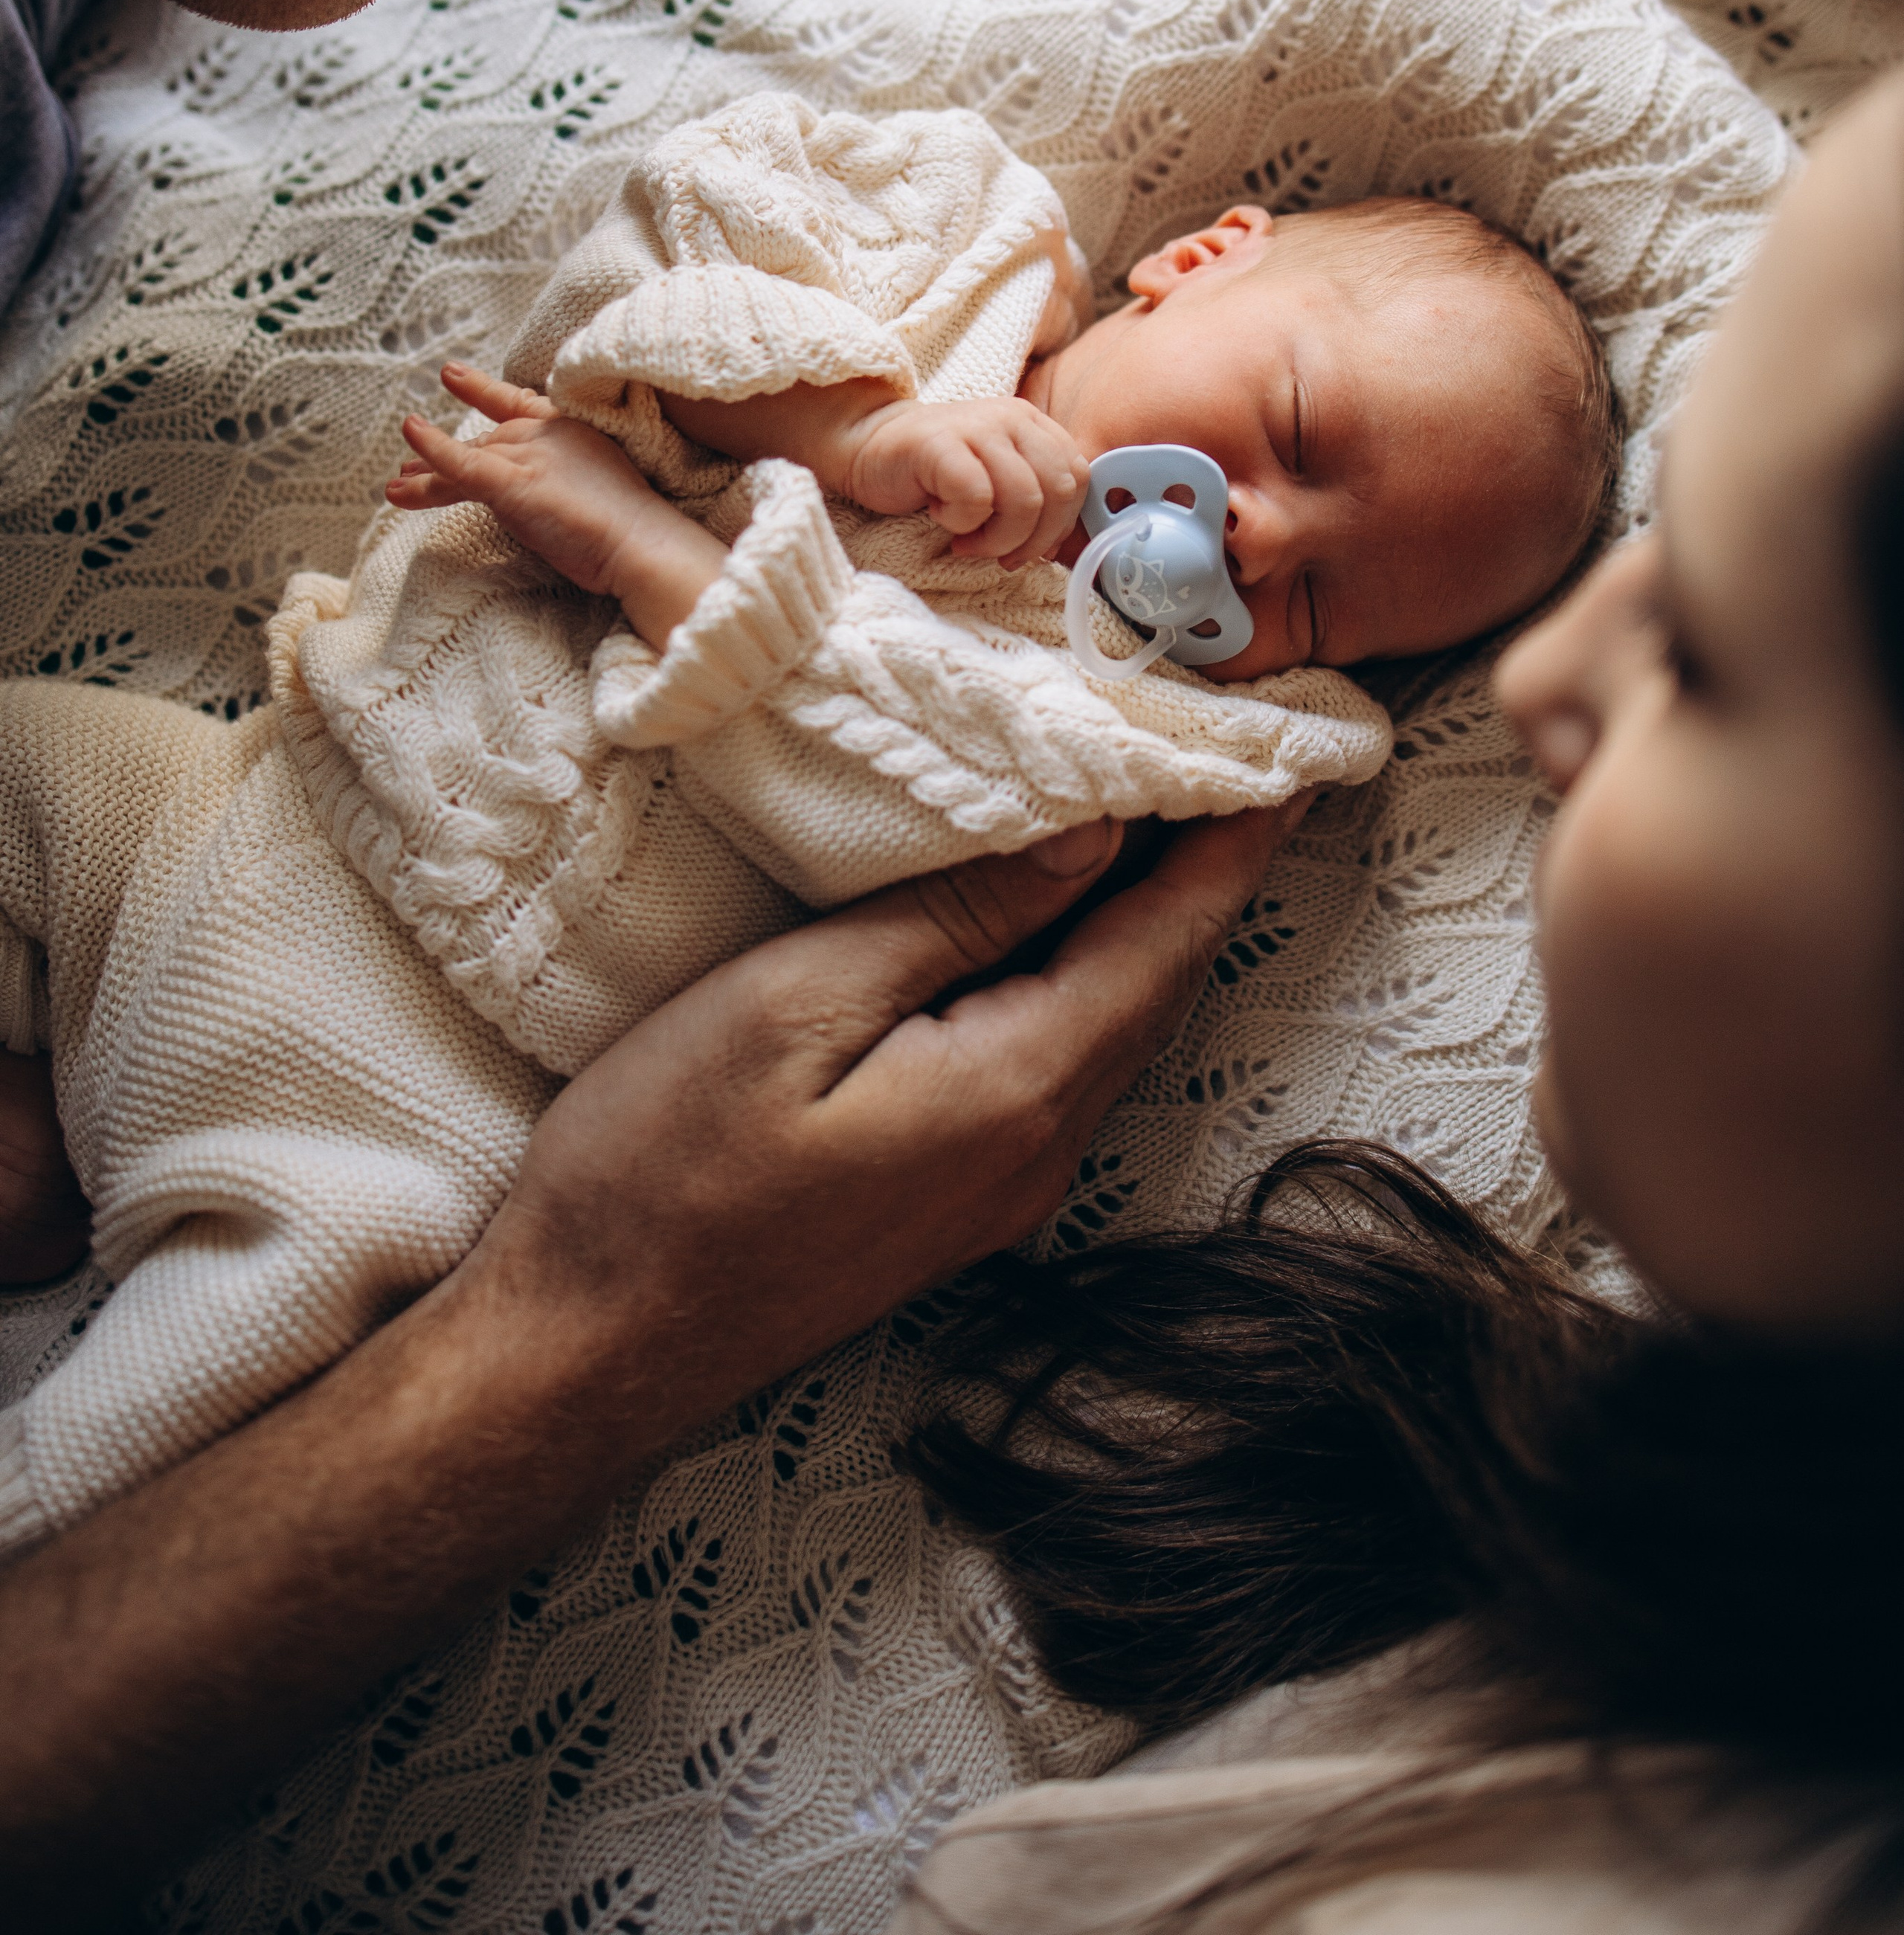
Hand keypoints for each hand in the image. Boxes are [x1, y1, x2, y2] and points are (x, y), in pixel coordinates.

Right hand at [0, 795, 1311, 1924]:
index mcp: (1017, 1088)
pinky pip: (1053, 1055)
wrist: (582, 1350)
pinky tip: (1052, 918)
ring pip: (1105, 1019)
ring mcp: (996, 1185)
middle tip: (1235, 749)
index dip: (1231, 838)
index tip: (1293, 748)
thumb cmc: (661, 1169)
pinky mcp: (948, 1196)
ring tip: (1161, 807)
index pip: (1163, 937)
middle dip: (1200, 864)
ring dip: (1141, 916)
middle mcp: (1038, 1148)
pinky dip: (1077, 968)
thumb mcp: (794, 1006)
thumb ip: (950, 920)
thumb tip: (1089, 834)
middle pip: (1151, 979)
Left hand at [387, 363, 725, 637]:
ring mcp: (529, 455)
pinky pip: (460, 465)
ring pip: (465, 462)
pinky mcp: (513, 484)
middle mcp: (545, 434)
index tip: (453, 376)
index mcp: (568, 431)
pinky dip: (433, 450)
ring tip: (394, 489)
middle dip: (444, 458)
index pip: (518, 405)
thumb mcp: (595, 491)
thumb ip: (564, 482)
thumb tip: (540, 497)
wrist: (642, 544)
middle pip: (484, 442)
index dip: (483, 390)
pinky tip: (410, 436)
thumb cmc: (628, 530)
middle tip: (408, 474)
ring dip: (426, 476)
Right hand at [839, 395, 1091, 567]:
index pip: (1078, 477)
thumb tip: (1060, 548)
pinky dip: (962, 523)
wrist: (867, 445)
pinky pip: (977, 498)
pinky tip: (940, 515)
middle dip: (1032, 539)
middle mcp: (1012, 418)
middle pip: (1058, 492)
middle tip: (997, 552)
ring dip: (997, 538)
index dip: (1060, 524)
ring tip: (966, 539)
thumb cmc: (933, 473)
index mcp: (1032, 424)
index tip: (1028, 546)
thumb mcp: (996, 480)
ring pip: (1024, 500)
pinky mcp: (942, 444)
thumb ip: (1033, 499)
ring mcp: (978, 427)